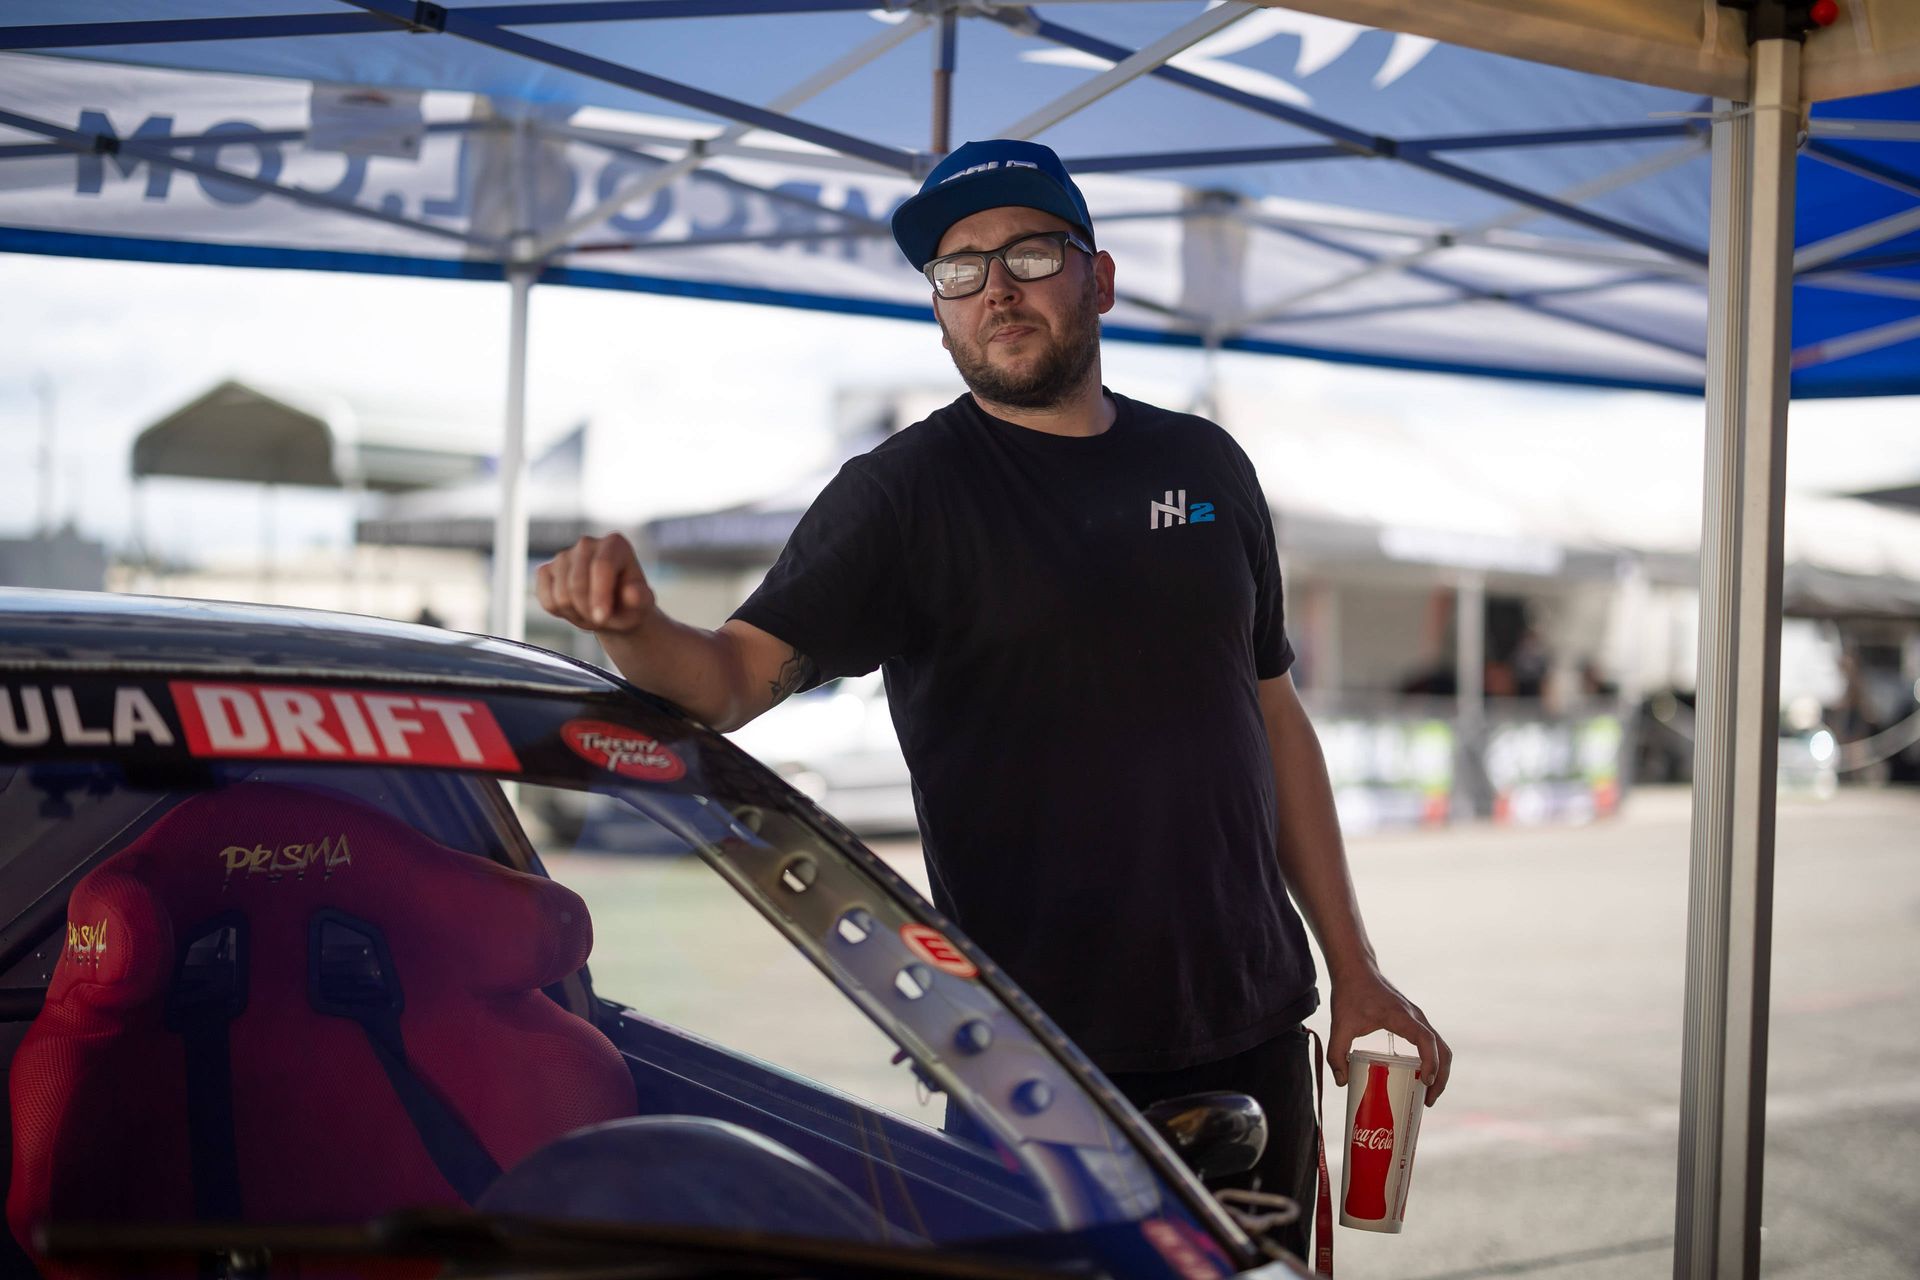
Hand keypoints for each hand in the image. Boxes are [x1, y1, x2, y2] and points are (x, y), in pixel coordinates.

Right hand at [535, 533, 655, 634]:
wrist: (613, 609)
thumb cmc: (630, 604)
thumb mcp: (642, 604)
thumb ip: (640, 598)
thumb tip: (632, 593)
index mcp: (615, 544)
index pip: (602, 566)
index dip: (600, 595)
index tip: (602, 618)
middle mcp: (587, 544)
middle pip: (577, 584)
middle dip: (589, 610)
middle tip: (602, 619)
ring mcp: (563, 556)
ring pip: (560, 596)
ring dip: (576, 614)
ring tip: (591, 613)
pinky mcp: (546, 570)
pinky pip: (546, 599)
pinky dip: (559, 613)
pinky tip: (575, 609)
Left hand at [1327, 967, 1450, 1104]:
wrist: (1356, 969)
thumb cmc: (1349, 993)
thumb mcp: (1340, 1025)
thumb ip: (1337, 1053)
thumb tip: (1342, 1082)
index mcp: (1402, 1017)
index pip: (1426, 1040)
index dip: (1430, 1062)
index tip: (1426, 1081)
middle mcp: (1416, 1017)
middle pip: (1442, 1049)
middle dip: (1440, 1077)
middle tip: (1427, 1101)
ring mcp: (1418, 1018)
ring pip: (1441, 1047)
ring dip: (1439, 1071)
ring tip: (1426, 1094)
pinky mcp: (1414, 1021)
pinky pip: (1432, 1043)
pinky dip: (1433, 1061)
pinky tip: (1419, 1077)